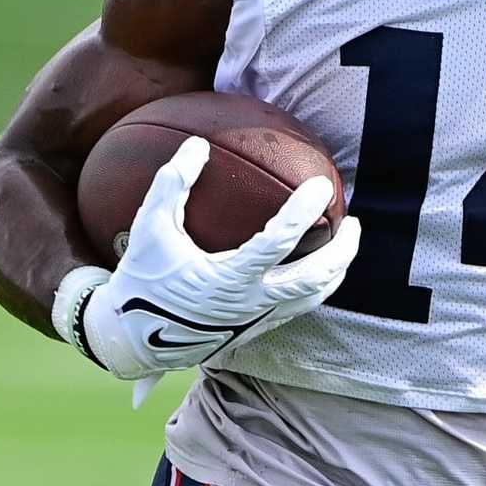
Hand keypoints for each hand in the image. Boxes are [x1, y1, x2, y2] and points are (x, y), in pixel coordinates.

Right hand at [52, 137, 358, 395]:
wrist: (132, 339)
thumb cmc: (142, 278)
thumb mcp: (149, 228)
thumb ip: (172, 184)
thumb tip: (197, 145)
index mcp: (228, 278)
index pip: (279, 241)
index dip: (303, 211)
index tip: (321, 186)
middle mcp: (250, 303)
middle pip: (315, 278)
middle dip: (343, 250)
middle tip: (353, 221)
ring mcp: (256, 320)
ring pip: (313, 298)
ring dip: (336, 271)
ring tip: (345, 244)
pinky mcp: (254, 330)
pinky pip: (297, 308)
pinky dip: (315, 287)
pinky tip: (316, 268)